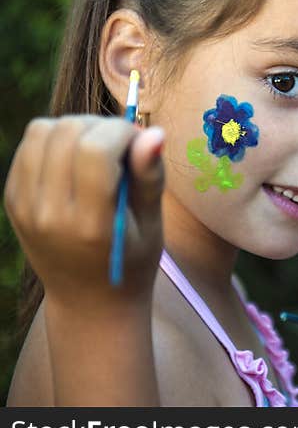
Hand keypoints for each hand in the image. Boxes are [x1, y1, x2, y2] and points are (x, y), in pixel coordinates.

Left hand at [4, 115, 165, 312]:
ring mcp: (24, 206)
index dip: (122, 132)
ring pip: (42, 130)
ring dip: (76, 128)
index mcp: (91, 224)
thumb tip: (154, 132)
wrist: (89, 300)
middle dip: (101, 126)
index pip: (95, 150)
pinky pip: (30, 146)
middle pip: (67, 132)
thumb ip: (150, 177)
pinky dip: (55, 141)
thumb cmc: (132, 260)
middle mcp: (50, 214)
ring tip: (98, 150)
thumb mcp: (152, 224)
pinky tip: (76, 161)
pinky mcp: (12, 199)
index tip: (140, 144)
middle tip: (122, 147)